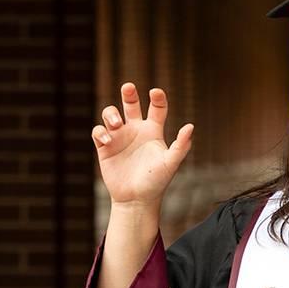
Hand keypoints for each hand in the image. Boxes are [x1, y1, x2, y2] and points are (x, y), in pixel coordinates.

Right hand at [92, 83, 193, 206]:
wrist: (136, 200)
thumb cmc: (156, 182)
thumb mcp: (171, 163)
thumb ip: (181, 146)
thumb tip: (190, 126)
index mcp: (153, 131)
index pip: (157, 108)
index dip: (157, 98)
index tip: (156, 92)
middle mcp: (136, 130)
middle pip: (130, 103)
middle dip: (128, 93)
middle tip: (128, 87)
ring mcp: (119, 137)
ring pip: (110, 114)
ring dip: (111, 113)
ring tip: (117, 124)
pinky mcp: (105, 147)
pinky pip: (98, 131)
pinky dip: (101, 131)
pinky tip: (108, 140)